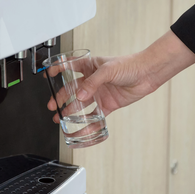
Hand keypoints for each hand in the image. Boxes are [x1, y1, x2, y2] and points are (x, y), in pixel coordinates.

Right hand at [46, 30, 194, 122]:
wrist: (147, 74)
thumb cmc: (130, 65)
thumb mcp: (108, 70)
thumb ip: (93, 83)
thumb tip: (80, 95)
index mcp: (90, 66)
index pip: (69, 66)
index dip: (58, 70)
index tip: (47, 76)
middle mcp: (93, 80)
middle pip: (72, 90)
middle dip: (61, 98)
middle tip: (53, 106)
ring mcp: (99, 93)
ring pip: (81, 104)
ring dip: (70, 111)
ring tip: (60, 119)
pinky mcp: (108, 105)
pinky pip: (95, 116)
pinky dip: (88, 123)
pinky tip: (81, 129)